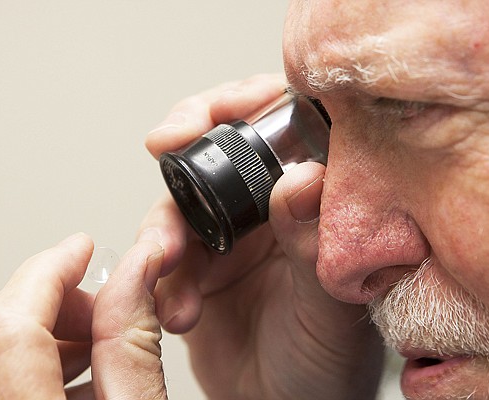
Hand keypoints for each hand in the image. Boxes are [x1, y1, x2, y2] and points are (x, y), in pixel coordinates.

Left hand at [0, 233, 166, 399]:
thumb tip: (135, 271)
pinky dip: (15, 365)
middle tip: (89, 311)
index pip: (8, 327)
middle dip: (34, 301)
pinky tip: (69, 381)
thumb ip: (134, 345)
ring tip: (87, 350)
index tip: (81, 251)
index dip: (49, 271)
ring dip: (26, 333)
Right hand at [143, 74, 384, 398]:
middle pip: (217, 149)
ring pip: (179, 201)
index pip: (279, 123)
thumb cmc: (327, 358)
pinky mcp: (193, 268)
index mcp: (311, 199)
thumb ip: (313, 244)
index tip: (207, 113)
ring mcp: (227, 236)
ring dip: (165, 228)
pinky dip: (157, 277)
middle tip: (167, 147)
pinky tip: (178, 309)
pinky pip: (160, 255)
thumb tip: (300, 179)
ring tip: (171, 266)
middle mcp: (267, 208)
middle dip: (187, 149)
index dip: (240, 102)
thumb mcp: (331, 306)